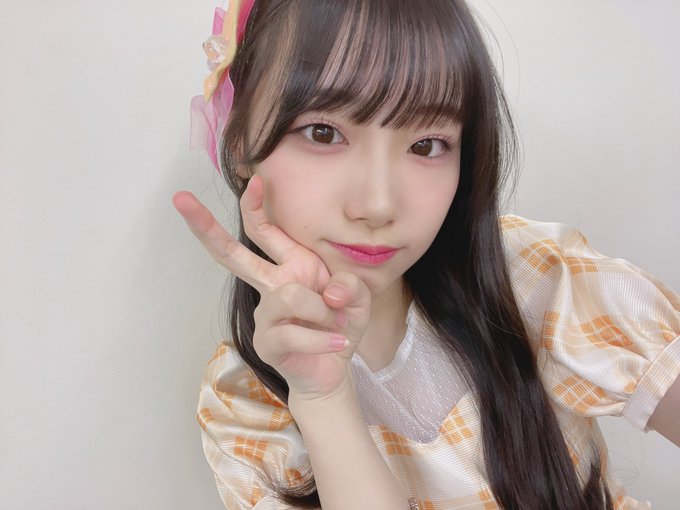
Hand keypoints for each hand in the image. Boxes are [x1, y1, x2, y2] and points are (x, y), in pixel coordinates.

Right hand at [172, 175, 370, 400]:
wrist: (335, 369)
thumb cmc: (342, 326)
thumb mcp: (358, 299)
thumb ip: (351, 285)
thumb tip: (329, 290)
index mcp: (292, 265)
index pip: (264, 231)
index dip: (256, 206)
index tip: (254, 179)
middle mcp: (272, 284)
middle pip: (231, 253)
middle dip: (205, 226)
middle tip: (180, 198)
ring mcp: (265, 313)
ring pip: (290, 297)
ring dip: (322, 311)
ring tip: (338, 324)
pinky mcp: (265, 341)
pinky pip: (296, 332)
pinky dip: (323, 339)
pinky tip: (338, 344)